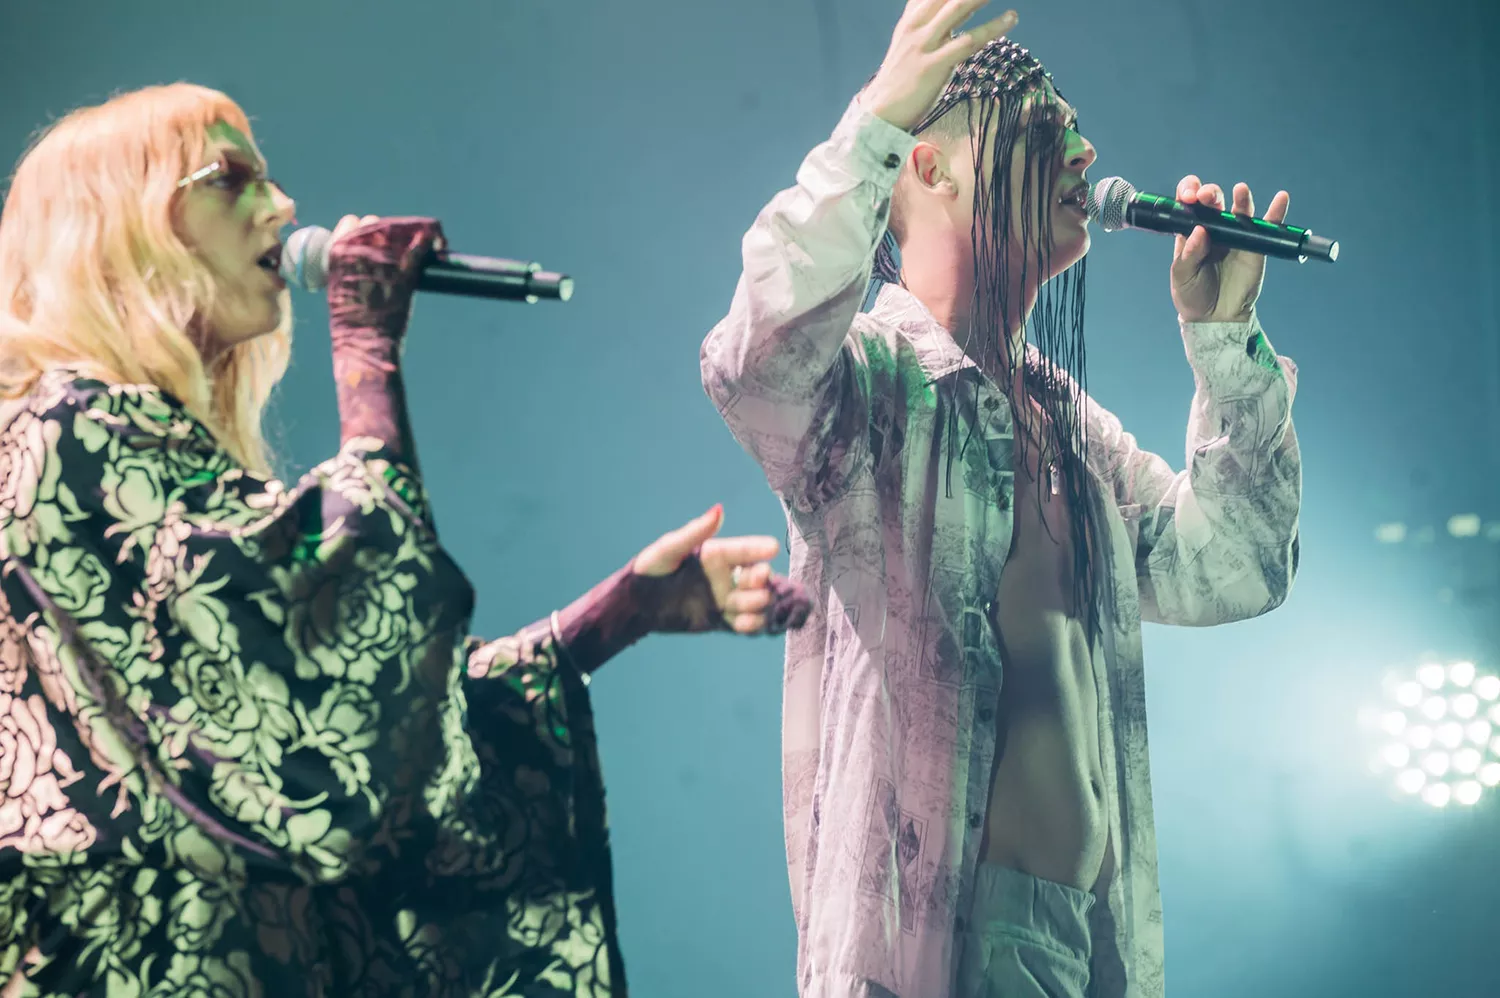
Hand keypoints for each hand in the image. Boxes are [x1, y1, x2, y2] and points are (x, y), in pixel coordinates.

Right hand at [326, 215, 446, 350]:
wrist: (364, 340)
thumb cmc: (350, 318)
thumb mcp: (339, 284)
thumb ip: (350, 263)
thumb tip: (366, 254)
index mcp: (338, 250)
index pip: (352, 222)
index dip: (362, 229)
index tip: (371, 238)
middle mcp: (359, 247)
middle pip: (374, 222)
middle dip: (384, 231)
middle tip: (394, 243)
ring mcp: (383, 257)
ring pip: (397, 228)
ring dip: (407, 233)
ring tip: (418, 241)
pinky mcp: (405, 270)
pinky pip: (421, 245)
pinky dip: (431, 240)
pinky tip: (438, 243)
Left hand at [633, 505, 810, 634]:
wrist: (636, 607)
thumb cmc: (649, 570)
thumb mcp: (669, 549)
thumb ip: (695, 532)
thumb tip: (719, 510)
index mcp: (716, 555)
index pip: (743, 550)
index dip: (758, 548)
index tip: (772, 548)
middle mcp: (726, 576)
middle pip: (756, 577)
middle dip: (760, 579)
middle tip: (755, 582)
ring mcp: (727, 599)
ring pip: (756, 601)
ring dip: (757, 604)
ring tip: (742, 607)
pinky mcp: (722, 621)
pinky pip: (747, 624)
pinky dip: (752, 625)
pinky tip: (744, 624)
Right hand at [862, 0, 1017, 131]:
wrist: (881, 111)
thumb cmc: (900, 79)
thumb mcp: (909, 42)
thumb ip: (925, 21)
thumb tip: (944, 9)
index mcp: (911, 19)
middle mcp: (916, 26)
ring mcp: (924, 44)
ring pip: (957, 8)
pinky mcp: (934, 65)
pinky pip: (969, 41)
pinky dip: (993, 27)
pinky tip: (1011, 18)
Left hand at [1169, 177, 1290, 323]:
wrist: (1216, 317)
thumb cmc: (1193, 295)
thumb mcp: (1182, 277)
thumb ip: (1188, 255)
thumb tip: (1200, 231)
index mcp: (1190, 231)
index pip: (1188, 204)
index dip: (1188, 193)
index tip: (1188, 197)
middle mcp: (1212, 228)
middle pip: (1213, 201)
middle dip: (1210, 194)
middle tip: (1206, 197)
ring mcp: (1235, 234)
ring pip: (1239, 209)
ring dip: (1241, 197)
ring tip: (1241, 190)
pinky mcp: (1255, 245)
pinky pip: (1267, 226)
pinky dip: (1276, 212)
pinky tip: (1281, 198)